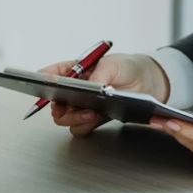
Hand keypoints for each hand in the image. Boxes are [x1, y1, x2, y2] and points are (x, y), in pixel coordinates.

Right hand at [42, 53, 169, 136]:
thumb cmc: (128, 67)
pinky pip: (80, 128)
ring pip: (65, 118)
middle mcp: (76, 89)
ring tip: (90, 113)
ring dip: (73, 118)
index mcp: (76, 70)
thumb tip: (90, 87)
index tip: (43, 84)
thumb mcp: (114, 65)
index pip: (53, 74)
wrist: (149, 83)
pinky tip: (95, 119)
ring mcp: (84, 105)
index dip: (43, 79)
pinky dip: (84, 126)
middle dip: (58, 106)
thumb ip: (99, 75)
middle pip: (55, 101)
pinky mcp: (94, 119)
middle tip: (66, 108)